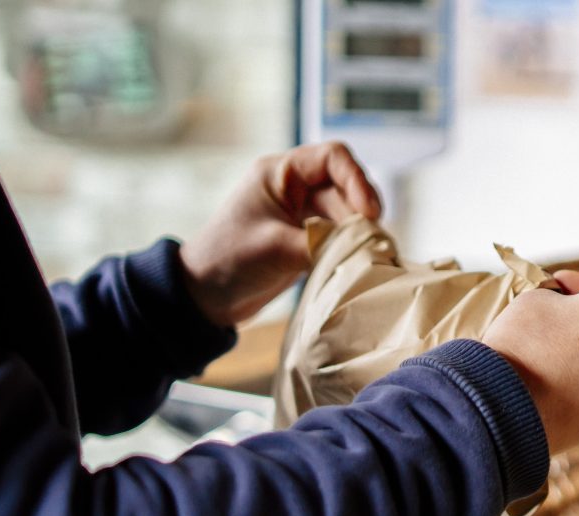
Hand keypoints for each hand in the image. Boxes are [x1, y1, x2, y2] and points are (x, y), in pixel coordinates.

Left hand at [180, 142, 381, 326]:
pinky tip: (357, 261)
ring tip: (368, 254)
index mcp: (279, 173)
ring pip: (347, 212)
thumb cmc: (228, 260)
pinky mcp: (307, 237)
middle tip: (372, 242)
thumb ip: (323, 243)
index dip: (357, 180)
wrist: (206, 295)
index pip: (333, 157)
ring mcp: (302, 212)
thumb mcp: (276, 248)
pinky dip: (352, 245)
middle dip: (361, 213)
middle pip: (346, 187)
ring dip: (360, 231)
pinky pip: (341, 233)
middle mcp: (294, 187)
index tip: (369, 212)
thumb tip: (366, 246)